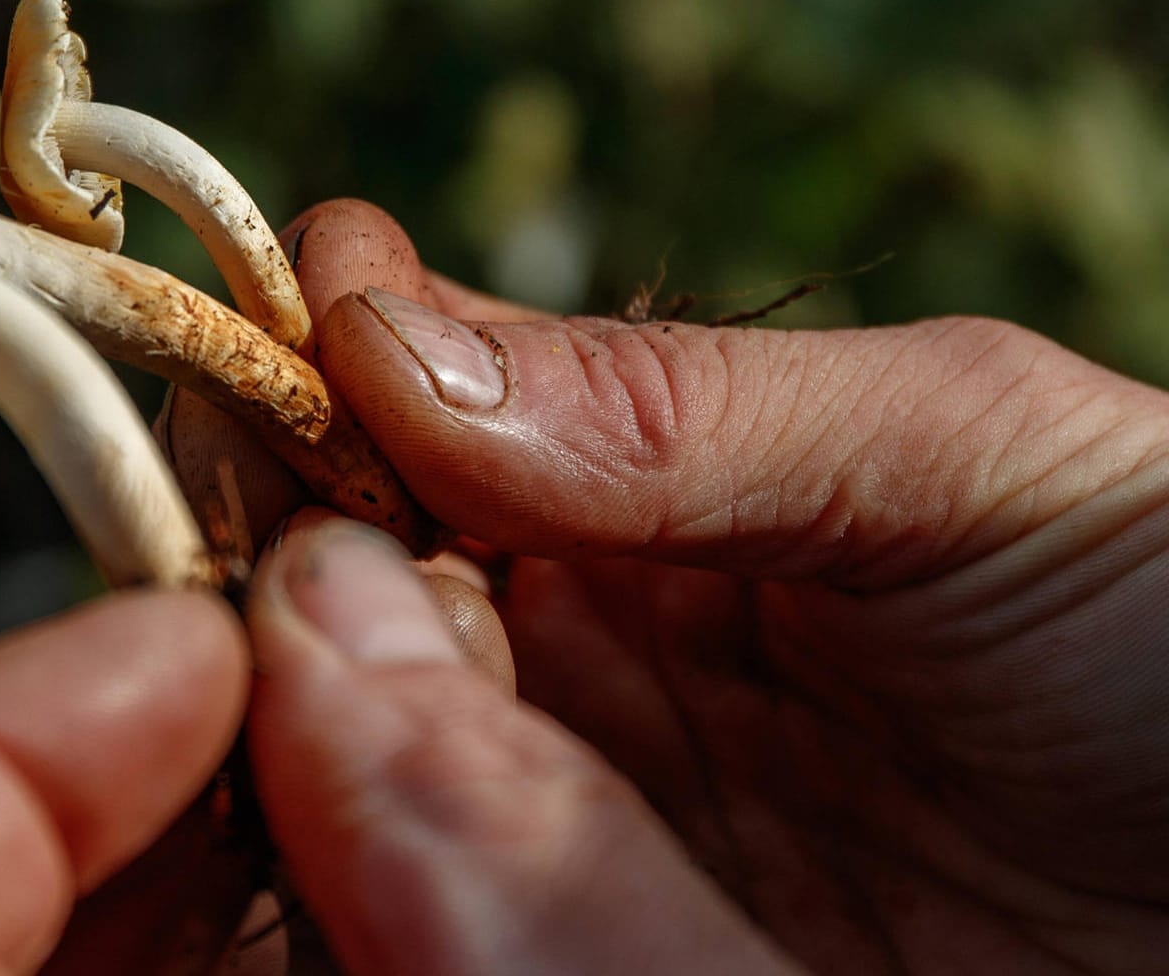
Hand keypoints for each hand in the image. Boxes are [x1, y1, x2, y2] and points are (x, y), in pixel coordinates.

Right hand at [166, 200, 1168, 971]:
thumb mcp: (979, 464)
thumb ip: (686, 408)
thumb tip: (375, 328)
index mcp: (634, 520)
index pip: (393, 441)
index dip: (307, 397)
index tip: (262, 374)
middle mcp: (564, 680)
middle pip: (328, 616)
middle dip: (274, 577)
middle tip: (275, 579)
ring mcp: (564, 841)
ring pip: (334, 781)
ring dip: (290, 738)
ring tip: (303, 711)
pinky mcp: (570, 966)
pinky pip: (414, 924)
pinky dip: (343, 882)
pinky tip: (334, 843)